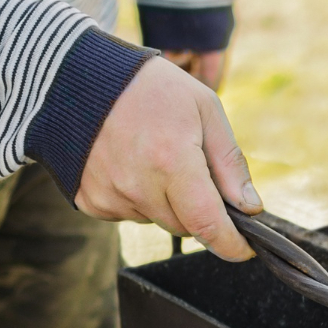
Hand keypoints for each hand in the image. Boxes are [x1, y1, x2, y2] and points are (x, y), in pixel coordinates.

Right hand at [76, 57, 261, 260]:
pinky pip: (128, 214)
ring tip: (153, 156)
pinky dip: (137, 197)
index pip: (208, 224)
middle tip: (190, 168)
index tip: (243, 249)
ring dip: (165, 201)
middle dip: (198, 208)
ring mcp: (109, 196)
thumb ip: (229, 162)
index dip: (230, 244)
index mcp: (172, 161)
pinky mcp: (89, 201)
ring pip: (156, 220)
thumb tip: (250, 206)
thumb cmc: (149, 88)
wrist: (77, 78)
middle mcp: (138, 185)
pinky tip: (129, 163)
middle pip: (185, 226)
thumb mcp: (204, 109)